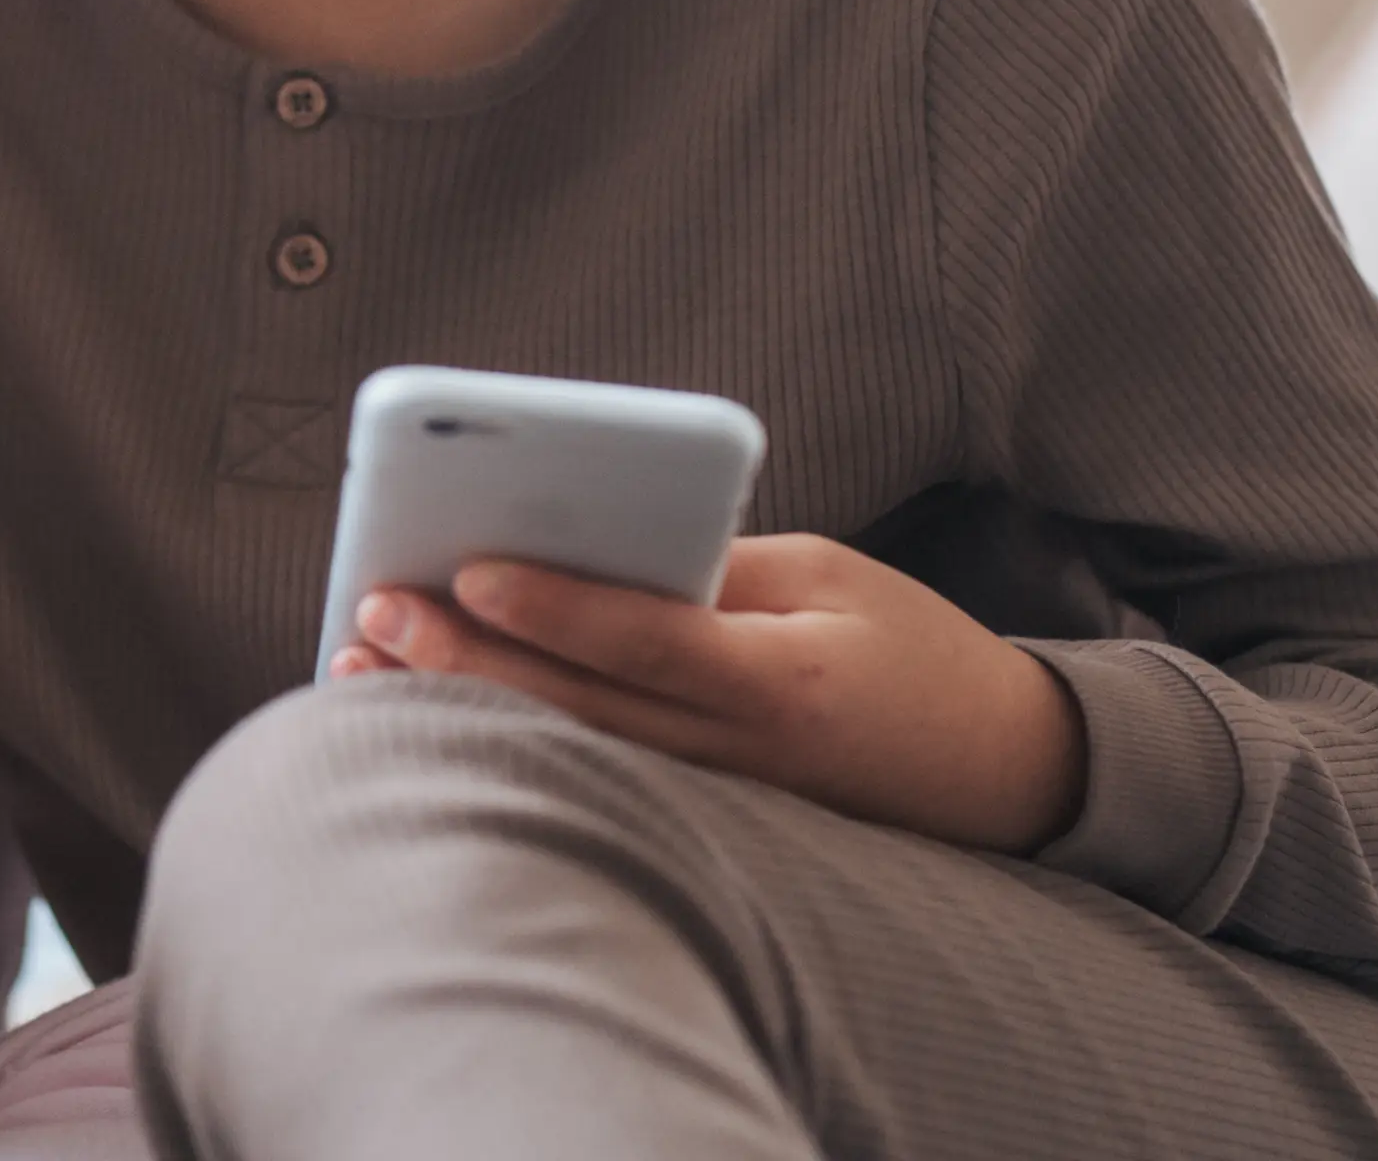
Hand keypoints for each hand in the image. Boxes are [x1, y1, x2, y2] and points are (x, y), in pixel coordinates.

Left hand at [335, 532, 1089, 855]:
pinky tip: (434, 716)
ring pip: (570, 757)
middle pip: (583, 707)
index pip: (646, 639)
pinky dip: (509, 745)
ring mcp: (724, 806)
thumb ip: (716, 568)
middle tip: (373, 612)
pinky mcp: (712, 828)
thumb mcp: (831, 578)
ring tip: (362, 670)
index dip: (552, 604)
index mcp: (782, 679)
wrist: (1014, 776)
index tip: (466, 566)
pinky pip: (594, 780)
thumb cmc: (914, 652)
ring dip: (464, 710)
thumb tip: (592, 549)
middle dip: (469, 659)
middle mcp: (745, 756)